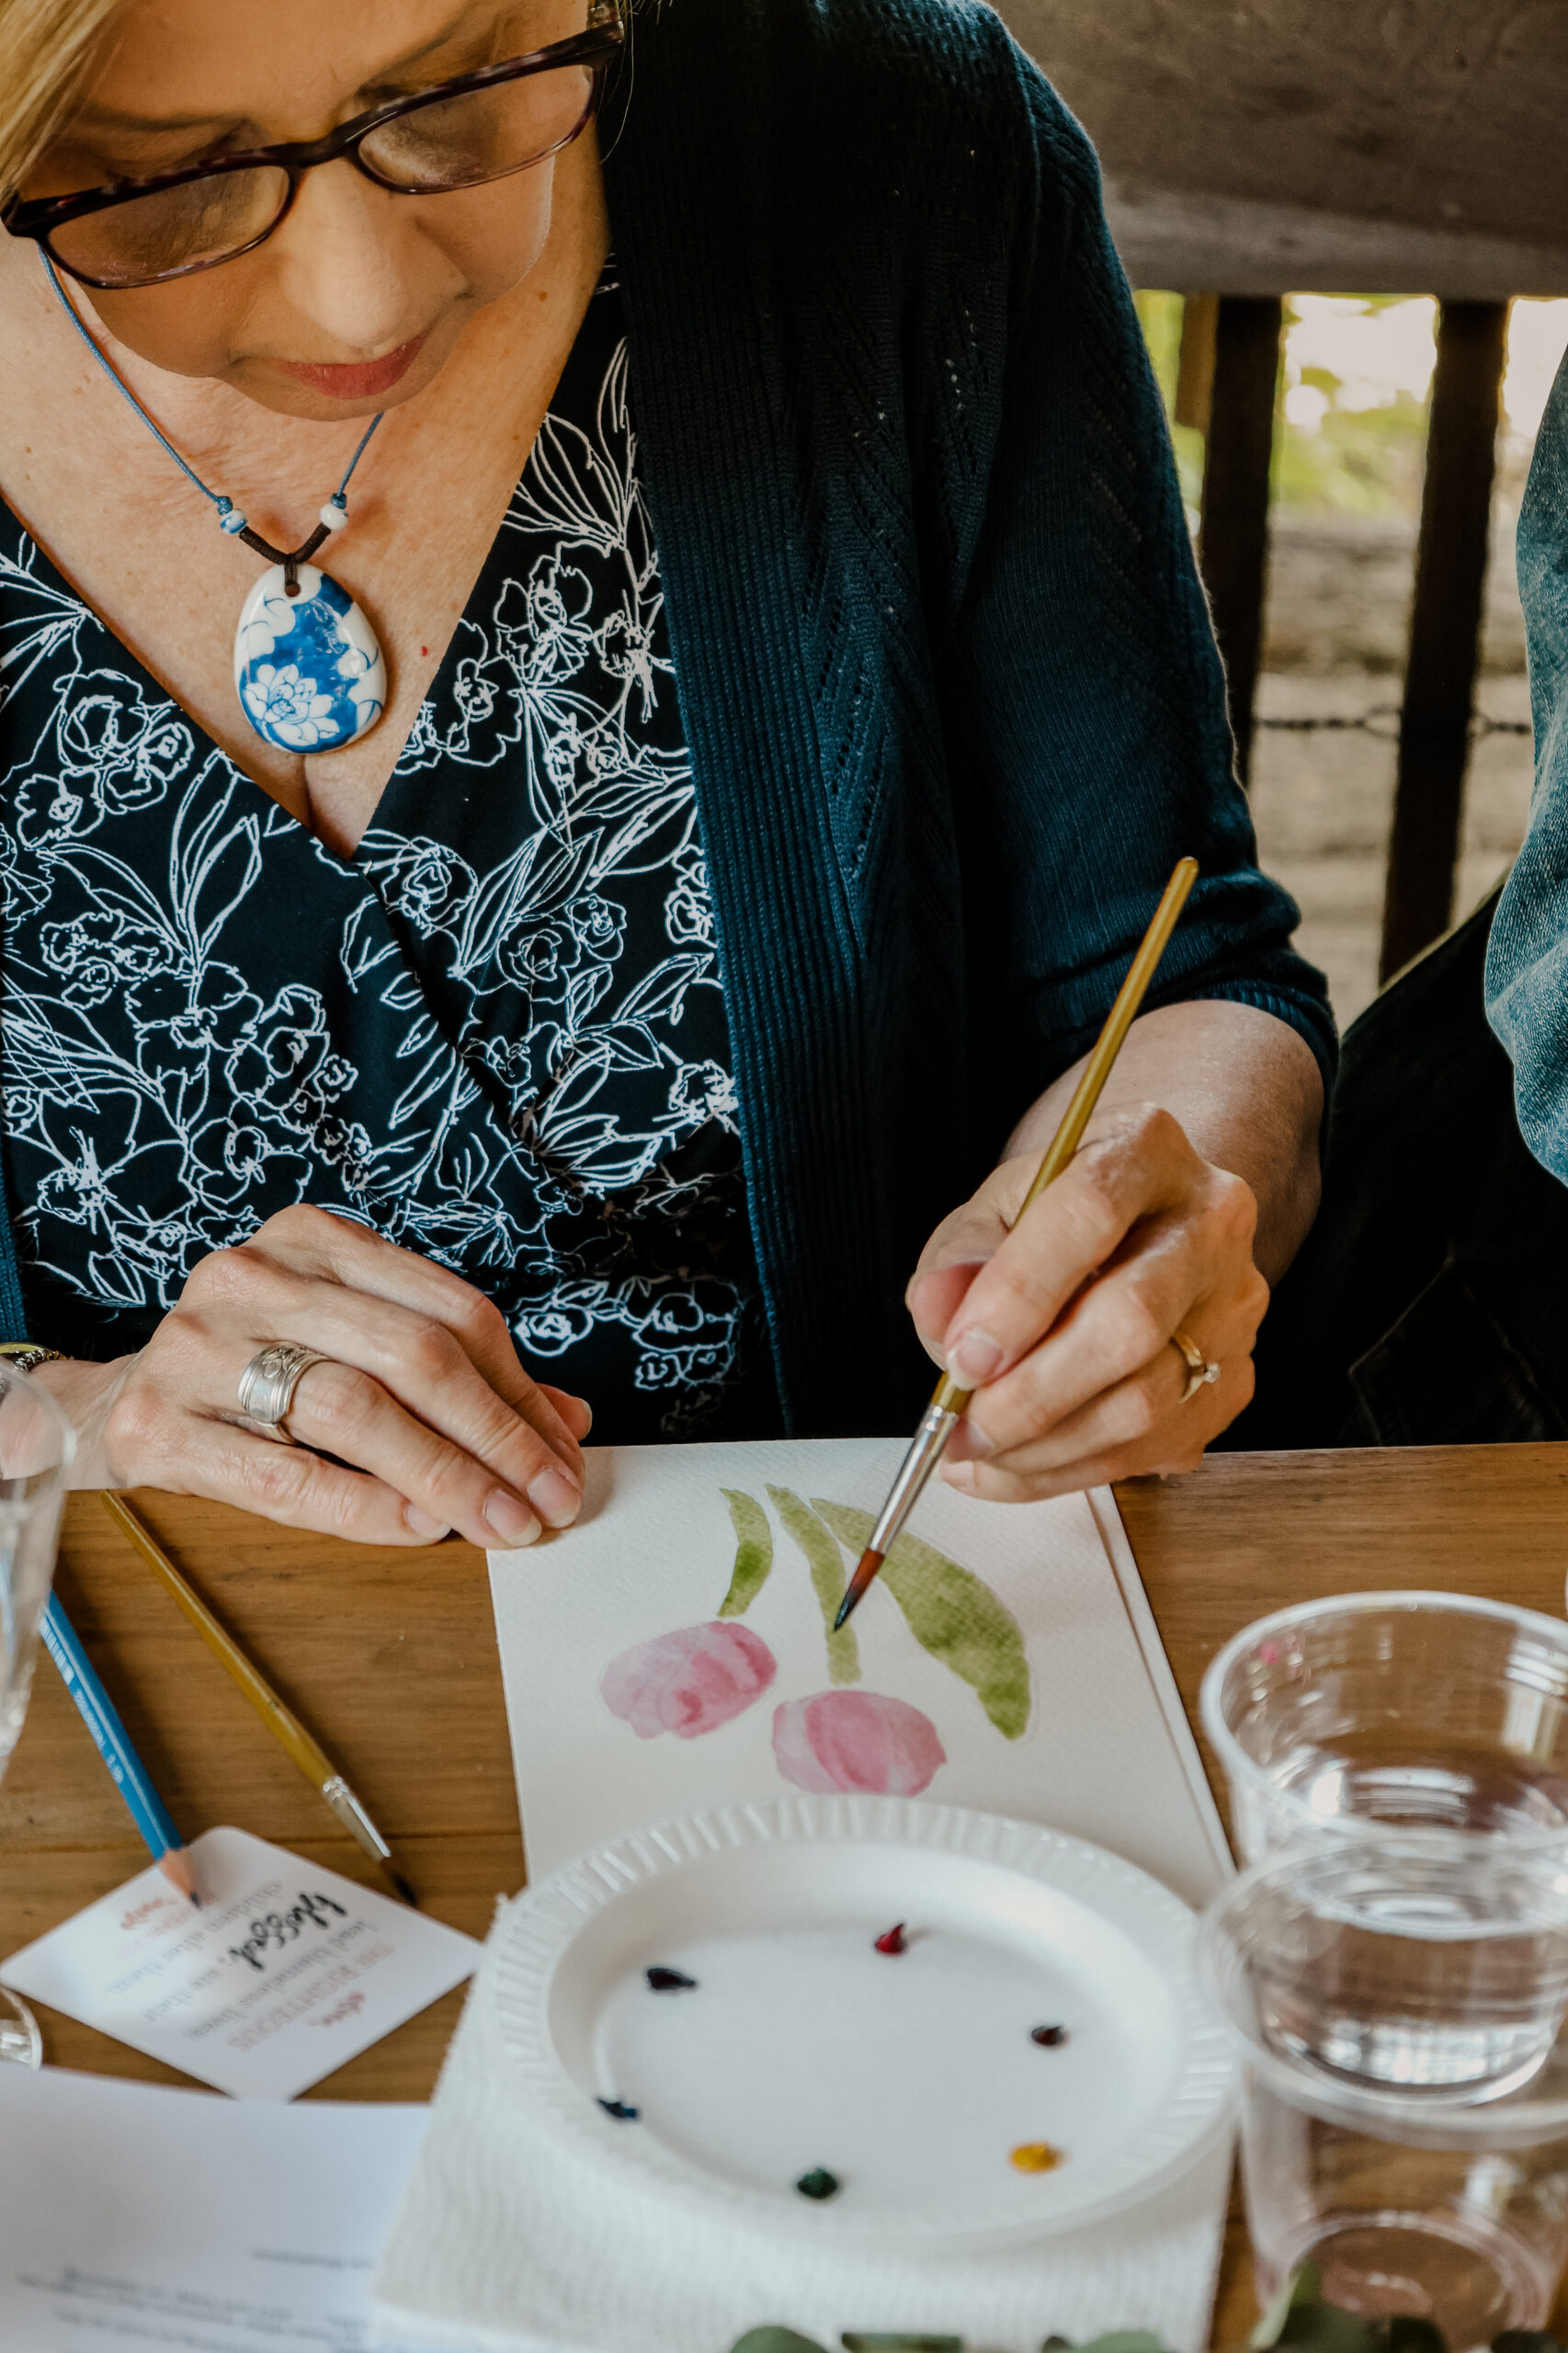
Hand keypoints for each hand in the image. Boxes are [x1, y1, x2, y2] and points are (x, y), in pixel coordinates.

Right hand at [38, 1204, 590, 1546]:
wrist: (112, 1406)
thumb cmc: (253, 1375)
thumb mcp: (350, 1348)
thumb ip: (453, 1375)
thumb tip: (566, 1421)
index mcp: (312, 1239)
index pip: (451, 1309)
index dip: (521, 1388)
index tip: (564, 1452)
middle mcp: (253, 1276)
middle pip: (414, 1355)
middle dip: (499, 1437)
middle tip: (549, 1499)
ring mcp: (198, 1345)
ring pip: (356, 1409)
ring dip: (447, 1476)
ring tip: (499, 1523)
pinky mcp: (160, 1422)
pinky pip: (287, 1475)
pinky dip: (366, 1506)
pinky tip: (418, 1528)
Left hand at [906, 1104, 1268, 1500]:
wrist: (1137, 1228)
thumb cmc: (1055, 1219)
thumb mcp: (992, 1210)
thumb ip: (959, 1256)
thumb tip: (941, 1310)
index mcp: (1147, 1151)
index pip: (1091, 1213)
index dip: (1020, 1294)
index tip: (963, 1356)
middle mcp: (1210, 1224)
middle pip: (1132, 1321)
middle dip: (1032, 1393)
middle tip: (964, 1425)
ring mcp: (1233, 1307)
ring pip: (1146, 1403)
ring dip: (1045, 1447)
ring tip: (976, 1451)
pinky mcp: (1234, 1380)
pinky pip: (1151, 1448)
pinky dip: (1068, 1471)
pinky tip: (1014, 1465)